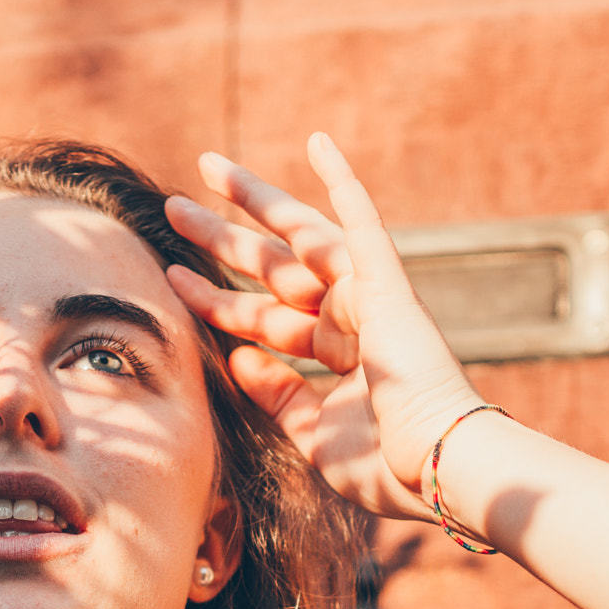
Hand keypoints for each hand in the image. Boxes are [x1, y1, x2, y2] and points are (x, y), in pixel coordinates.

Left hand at [164, 133, 485, 521]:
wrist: (437, 468)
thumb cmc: (384, 465)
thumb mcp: (311, 430)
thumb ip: (275, 393)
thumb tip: (236, 357)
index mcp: (336, 354)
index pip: (261, 317)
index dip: (213, 300)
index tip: (170, 278)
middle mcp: (350, 318)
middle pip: (270, 268)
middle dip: (220, 238)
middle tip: (172, 207)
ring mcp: (369, 296)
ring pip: (300, 236)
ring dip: (255, 200)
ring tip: (208, 167)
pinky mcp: (387, 283)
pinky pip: (361, 220)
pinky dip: (342, 180)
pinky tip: (318, 141)